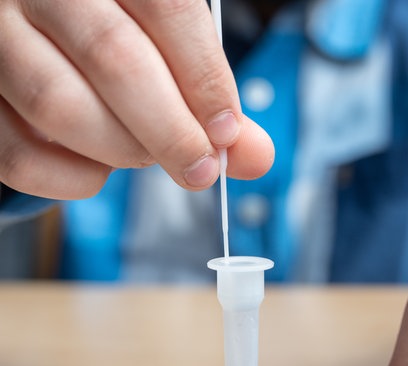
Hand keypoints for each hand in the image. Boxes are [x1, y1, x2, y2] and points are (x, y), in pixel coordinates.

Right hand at [0, 0, 272, 198]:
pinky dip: (72, 180)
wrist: (40, 26)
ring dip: (122, 153)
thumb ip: (208, 94)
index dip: (204, 80)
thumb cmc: (113, 33)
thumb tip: (256, 156)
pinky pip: (18, 154)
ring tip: (146, 157)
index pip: (167, 9)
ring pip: (60, 105)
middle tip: (199, 169)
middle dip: (171, 133)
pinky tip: (98, 170)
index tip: (226, 133)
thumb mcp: (164, 41)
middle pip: (115, 61)